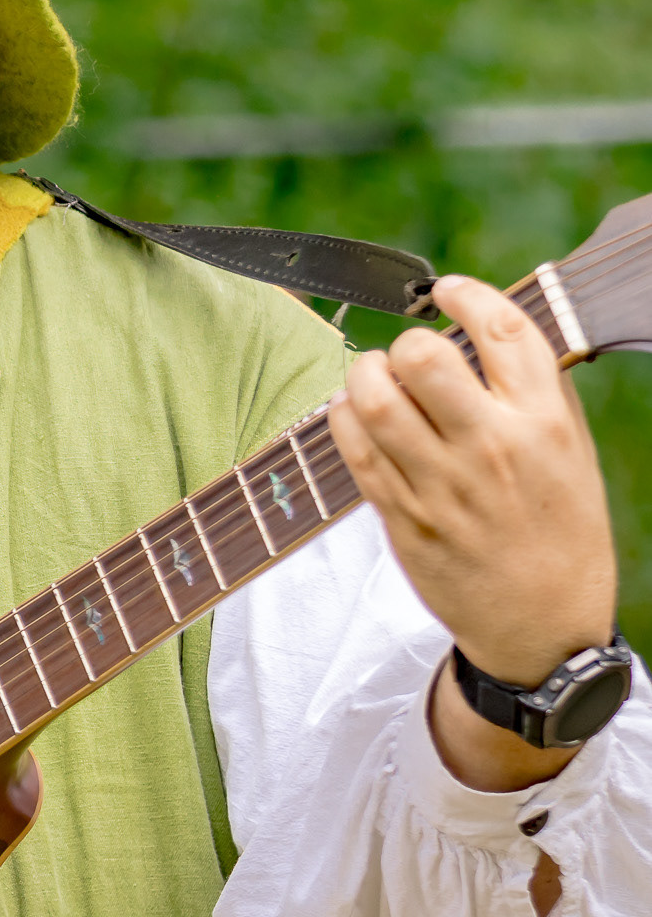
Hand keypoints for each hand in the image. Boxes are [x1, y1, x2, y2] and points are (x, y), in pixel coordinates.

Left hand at [326, 273, 616, 791]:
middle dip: (406, 342)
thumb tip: (488, 327)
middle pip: (424, 358)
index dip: (464, 294)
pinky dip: (344, 417)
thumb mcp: (571, 453)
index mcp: (544, 423)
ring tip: (374, 378)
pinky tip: (355, 413)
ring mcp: (441, 486)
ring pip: (376, 400)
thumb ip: (533, 390)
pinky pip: (354, 449)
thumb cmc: (560, 529)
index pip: (501, 330)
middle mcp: (491, 448)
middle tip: (409, 355)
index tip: (445, 291)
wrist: (545, 626)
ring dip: (364, 374)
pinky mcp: (402, 518)